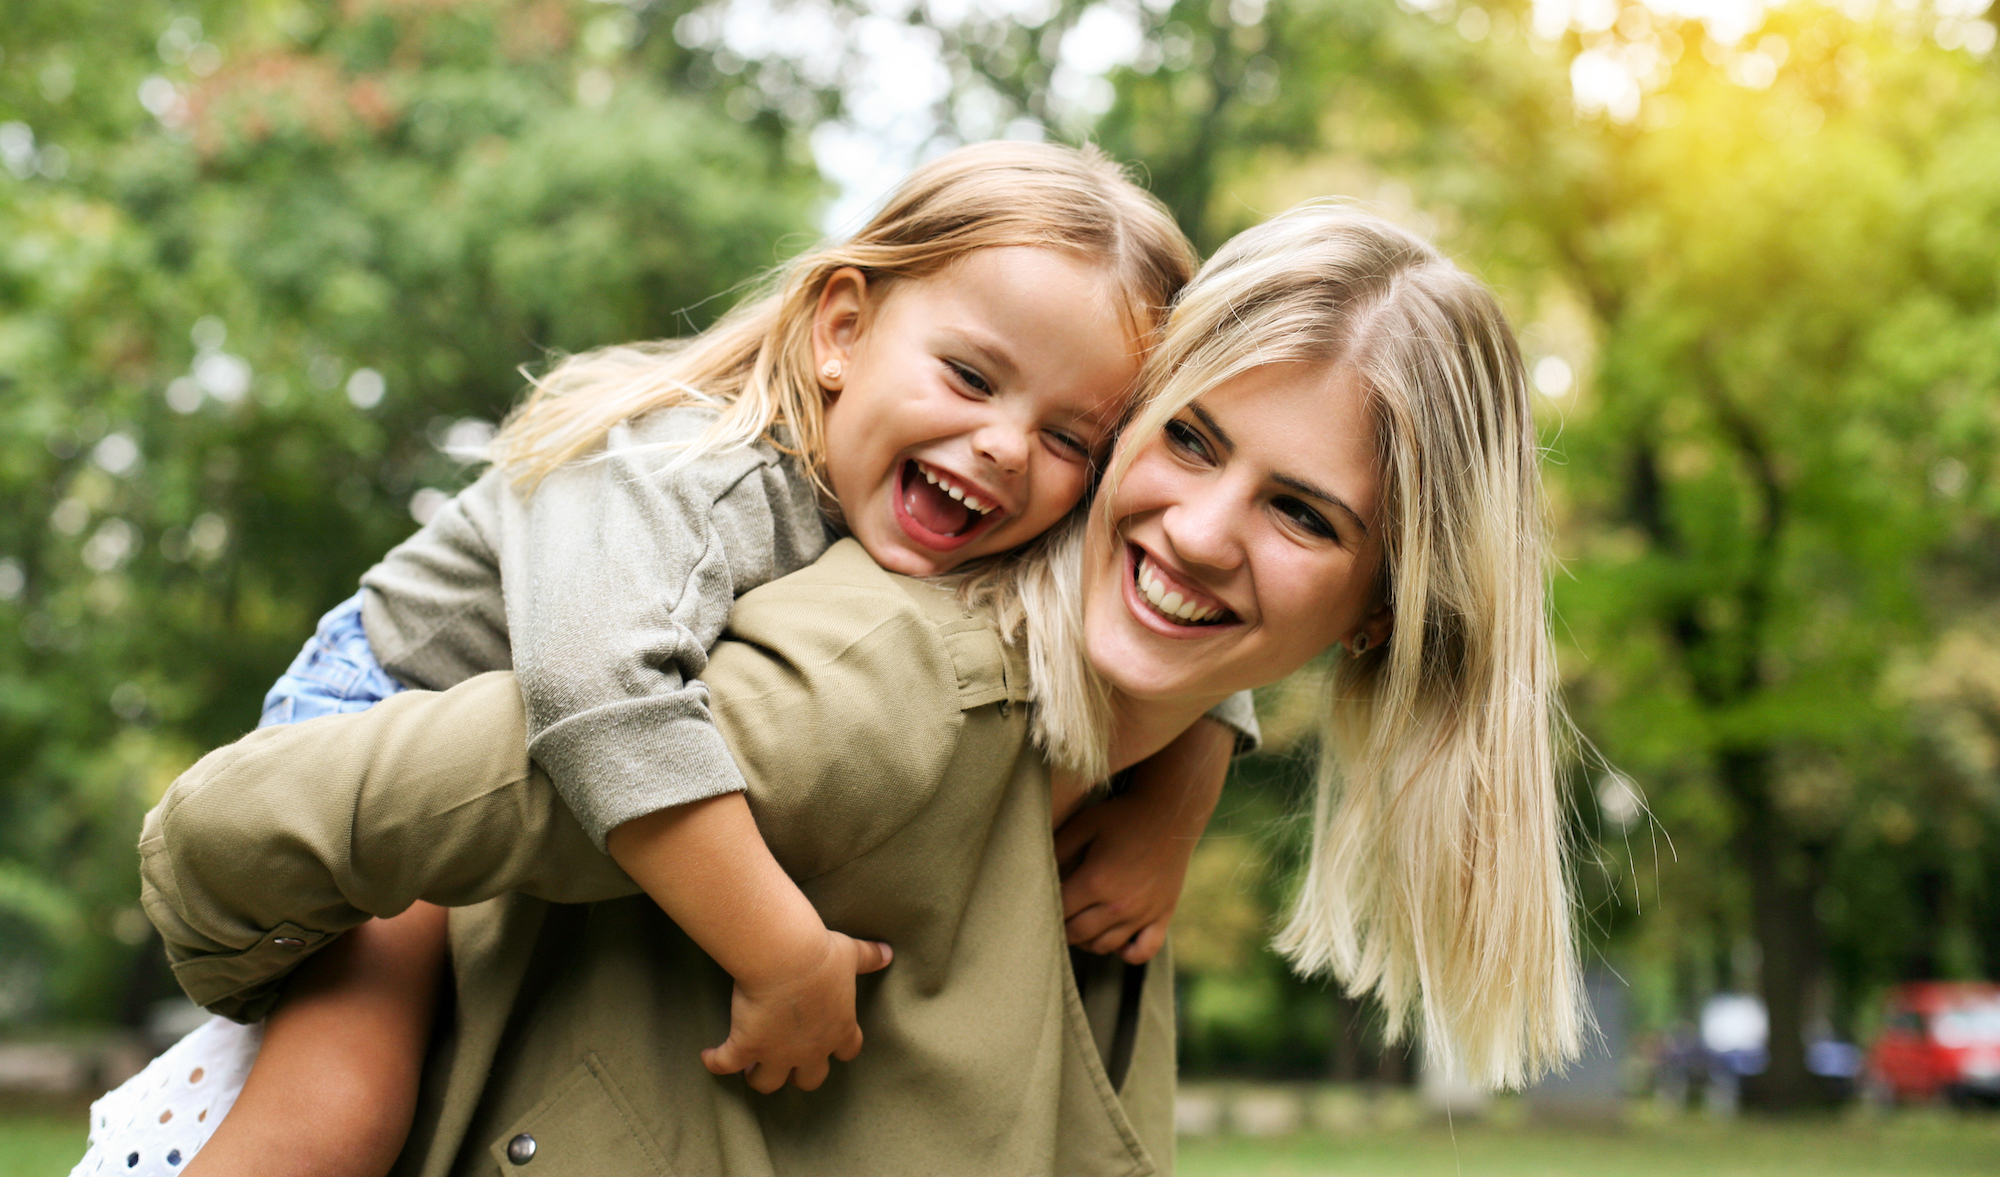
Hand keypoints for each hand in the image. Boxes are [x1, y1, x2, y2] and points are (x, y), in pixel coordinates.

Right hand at [700, 930, 891, 1092]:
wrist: (786, 957)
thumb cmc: (820, 954)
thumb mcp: (850, 954)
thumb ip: (870, 957)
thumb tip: (889, 952)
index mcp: (839, 1028)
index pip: (847, 1051)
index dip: (838, 1049)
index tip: (829, 1043)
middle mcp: (811, 1049)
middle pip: (810, 1079)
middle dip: (798, 1073)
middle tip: (786, 1058)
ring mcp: (777, 1053)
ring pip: (768, 1083)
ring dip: (759, 1076)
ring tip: (749, 1065)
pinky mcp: (746, 1047)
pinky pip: (726, 1065)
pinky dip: (716, 1062)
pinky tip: (709, 1056)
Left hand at [1054, 717, 1230, 963]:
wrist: (1170, 813)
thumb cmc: (1122, 817)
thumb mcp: (1083, 824)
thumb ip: (1056, 850)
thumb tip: (1033, 874)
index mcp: (1096, 881)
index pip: (1058, 911)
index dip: (1044, 907)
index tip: (1039, 901)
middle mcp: (1119, 904)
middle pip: (1077, 934)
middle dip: (1061, 927)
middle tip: (1057, 914)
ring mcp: (1143, 914)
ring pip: (1104, 946)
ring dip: (1086, 940)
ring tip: (1080, 922)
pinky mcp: (1163, 916)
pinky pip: (1141, 952)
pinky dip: (1125, 952)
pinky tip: (1115, 936)